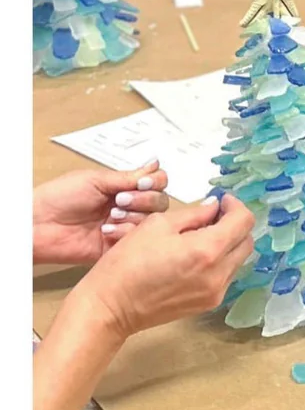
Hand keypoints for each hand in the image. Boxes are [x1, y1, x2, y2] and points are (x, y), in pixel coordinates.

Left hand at [33, 160, 169, 265]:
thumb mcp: (97, 180)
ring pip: (152, 221)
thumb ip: (129, 177)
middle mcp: (128, 206)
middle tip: (120, 201)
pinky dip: (124, 233)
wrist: (38, 223)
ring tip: (110, 216)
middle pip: (160, 202)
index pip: (156, 182)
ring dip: (133, 217)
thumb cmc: (60, 197)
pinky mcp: (119, 245)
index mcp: (123, 188)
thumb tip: (155, 163)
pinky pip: (137, 240)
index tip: (142, 183)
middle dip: (144, 200)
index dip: (155, 182)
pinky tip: (106, 231)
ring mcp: (125, 226)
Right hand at [74, 194, 255, 340]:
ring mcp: (216, 292)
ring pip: (238, 260)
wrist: (112, 306)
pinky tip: (197, 255)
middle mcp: (218, 274)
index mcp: (206, 250)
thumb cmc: (127, 263)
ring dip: (228, 243)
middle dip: (235, 224)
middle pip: (247, 242)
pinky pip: (226, 275)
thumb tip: (214, 207)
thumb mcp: (158, 225)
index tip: (222, 201)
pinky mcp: (209, 303)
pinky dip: (220, 261)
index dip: (236, 206)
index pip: (243, 222)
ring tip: (203, 235)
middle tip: (214, 215)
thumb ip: (193, 214)